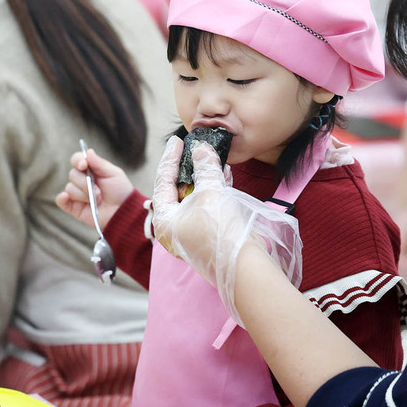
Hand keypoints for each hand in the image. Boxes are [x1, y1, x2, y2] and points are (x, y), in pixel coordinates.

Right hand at [55, 148, 133, 229]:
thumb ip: (99, 163)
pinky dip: (61, 198)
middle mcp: (82, 180)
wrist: (123, 212)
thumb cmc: (120, 191)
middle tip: (99, 192)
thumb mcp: (114, 173)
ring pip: (70, 188)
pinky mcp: (74, 207)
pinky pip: (60, 200)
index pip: (77, 160)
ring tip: (97, 201)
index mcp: (90, 170)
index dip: (78, 160)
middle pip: (73, 174)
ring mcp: (77, 194)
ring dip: (84, 194)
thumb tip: (88, 152)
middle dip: (86, 183)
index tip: (84, 165)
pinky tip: (65, 197)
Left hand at [149, 138, 301, 304]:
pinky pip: (207, 207)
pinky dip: (214, 190)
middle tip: (194, 147)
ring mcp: (190, 233)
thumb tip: (201, 149)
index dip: (171, 158)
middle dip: (189, 167)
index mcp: (164, 220)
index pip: (163, 182)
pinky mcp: (207, 236)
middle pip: (177, 190)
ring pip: (194, 198)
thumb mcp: (210, 193)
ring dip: (204, 177)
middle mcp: (173, 228)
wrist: (244, 266)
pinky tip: (224, 175)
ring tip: (212, 157)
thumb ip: (204, 168)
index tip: (177, 141)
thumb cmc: (220, 230)